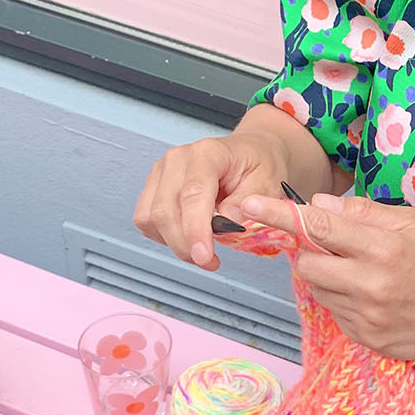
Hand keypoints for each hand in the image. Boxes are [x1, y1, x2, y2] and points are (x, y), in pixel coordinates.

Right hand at [134, 135, 286, 270]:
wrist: (249, 152)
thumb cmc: (258, 164)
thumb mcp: (268, 182)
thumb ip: (249, 203)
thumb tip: (227, 224)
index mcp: (208, 153)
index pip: (193, 194)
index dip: (195, 229)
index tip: (204, 257)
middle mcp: (178, 159)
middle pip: (166, 210)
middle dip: (185, 245)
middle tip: (209, 262)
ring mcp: (162, 171)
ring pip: (150, 217)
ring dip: (173, 242)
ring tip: (201, 248)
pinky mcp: (154, 185)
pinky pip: (146, 219)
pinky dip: (163, 235)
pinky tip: (186, 235)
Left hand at [240, 192, 414, 360]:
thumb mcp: (413, 223)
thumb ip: (364, 214)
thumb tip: (320, 204)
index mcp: (384, 248)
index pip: (318, 227)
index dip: (279, 215)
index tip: (248, 204)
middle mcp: (371, 284)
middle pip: (308, 263)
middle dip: (311, 251)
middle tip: (335, 247)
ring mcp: (368, 317)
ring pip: (318, 289)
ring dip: (329, 277)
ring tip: (364, 273)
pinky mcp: (367, 339)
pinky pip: (336, 313)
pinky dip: (345, 300)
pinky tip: (375, 297)